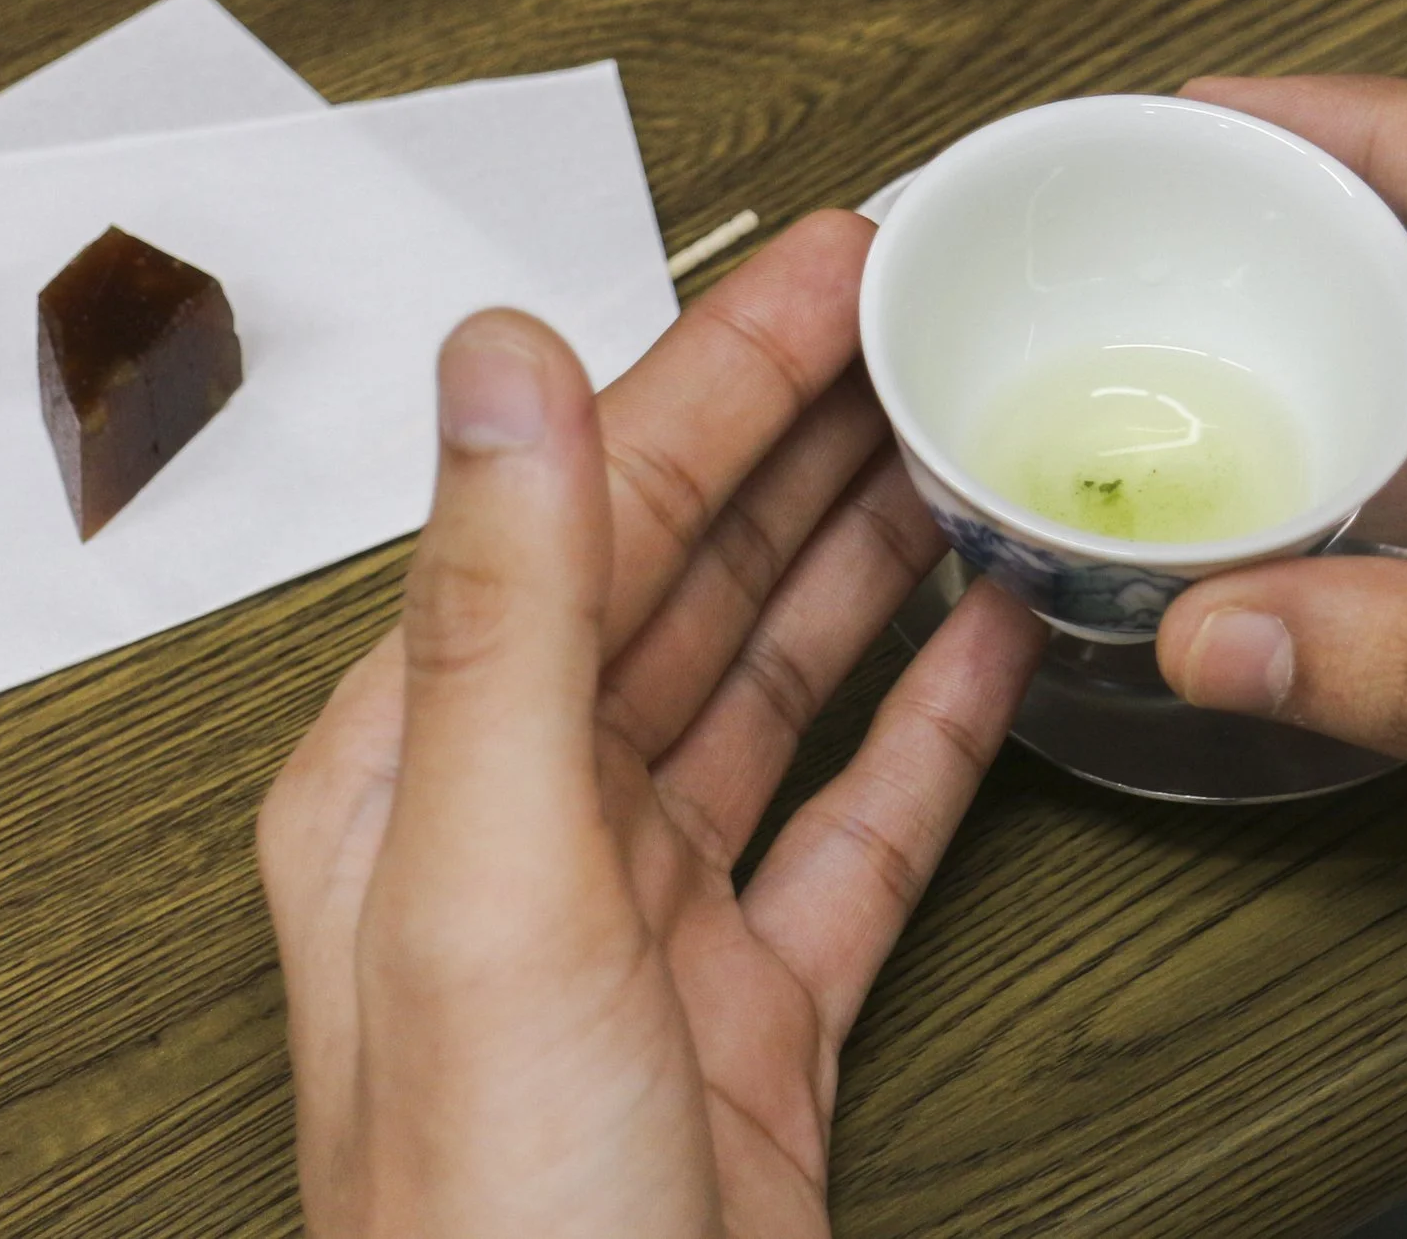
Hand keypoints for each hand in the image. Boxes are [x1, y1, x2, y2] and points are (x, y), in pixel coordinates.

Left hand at [258, 213, 1045, 1238]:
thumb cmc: (498, 1232)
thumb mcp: (482, 888)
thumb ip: (497, 613)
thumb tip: (497, 360)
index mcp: (424, 772)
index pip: (587, 508)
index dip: (716, 370)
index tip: (835, 264)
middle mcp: (524, 829)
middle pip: (685, 571)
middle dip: (802, 431)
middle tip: (919, 316)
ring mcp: (647, 925)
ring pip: (771, 685)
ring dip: (864, 558)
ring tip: (958, 444)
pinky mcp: (752, 1016)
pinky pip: (853, 831)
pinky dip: (924, 733)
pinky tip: (982, 651)